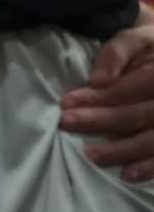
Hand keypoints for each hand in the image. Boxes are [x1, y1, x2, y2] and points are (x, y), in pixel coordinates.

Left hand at [61, 5, 153, 181]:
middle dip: (102, 121)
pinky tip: (127, 174)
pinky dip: (149, 167)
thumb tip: (98, 80)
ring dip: (123, 150)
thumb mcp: (135, 38)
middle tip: (67, 123)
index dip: (100, 96)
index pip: (133, 86)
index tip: (65, 103)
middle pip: (141, 114)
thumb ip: (117, 53)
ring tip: (90, 154)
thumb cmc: (147, 46)